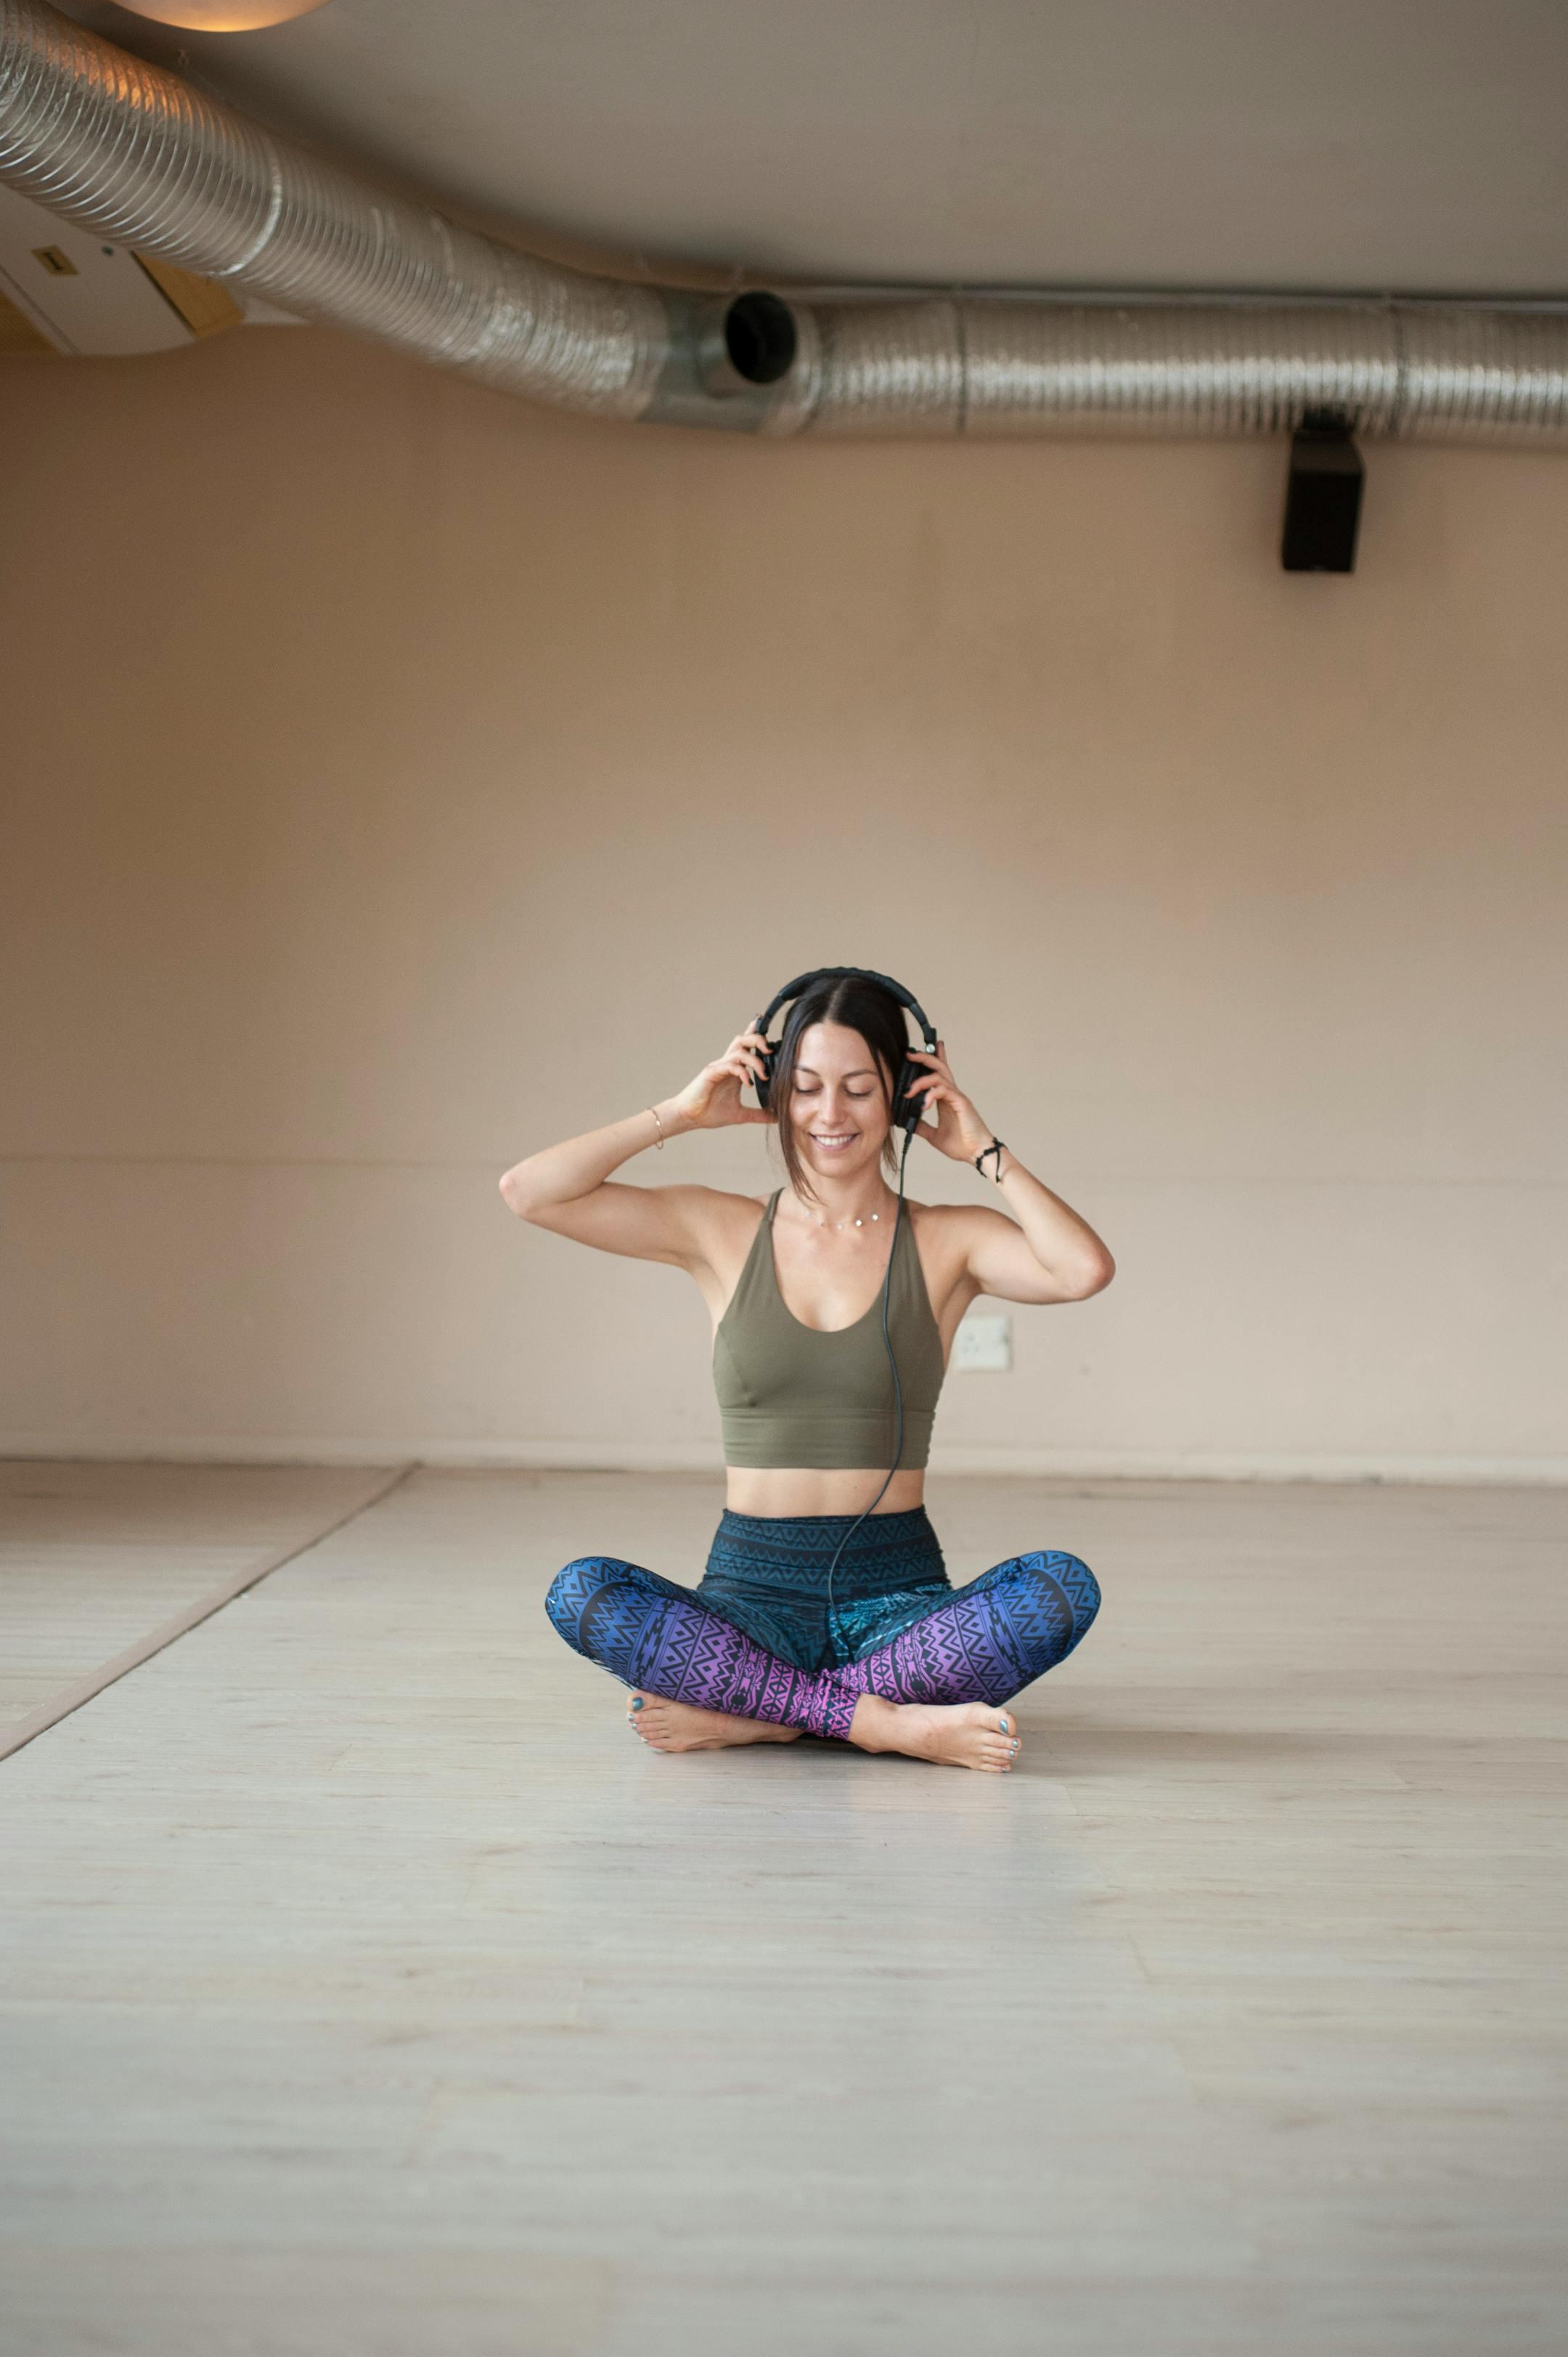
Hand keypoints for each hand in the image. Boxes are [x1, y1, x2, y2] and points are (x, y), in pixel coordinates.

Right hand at [667, 1025, 774, 1131]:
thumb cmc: (710, 1113)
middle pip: (743, 1040)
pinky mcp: (711, 1073)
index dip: (756, 1034)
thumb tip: (777, 1117)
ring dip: (754, 1059)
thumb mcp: (741, 1115)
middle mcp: (727, 1065)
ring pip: (738, 1050)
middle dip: (758, 1039)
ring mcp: (719, 1067)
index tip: (767, 1026)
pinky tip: (748, 1083)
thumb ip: (759, 1114)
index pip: (747, 1047)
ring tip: (763, 1074)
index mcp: (735, 1071)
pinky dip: (742, 1071)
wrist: (690, 1118)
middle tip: (770, 1051)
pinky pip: (729, 1065)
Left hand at [905, 1041, 994, 1163]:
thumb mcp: (934, 1135)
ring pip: (939, 1076)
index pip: (938, 1074)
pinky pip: (943, 1090)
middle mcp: (952, 1094)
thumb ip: (922, 1126)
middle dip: (924, 1057)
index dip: (932, 1059)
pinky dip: (930, 1094)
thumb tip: (908, 1123)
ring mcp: (957, 1096)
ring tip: (908, 1092)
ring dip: (921, 1080)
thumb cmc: (962, 1144)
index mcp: (946, 1099)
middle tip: (909, 1054)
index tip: (917, 1052)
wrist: (977, 1153)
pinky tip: (923, 1105)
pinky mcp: (961, 1102)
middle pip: (939, 1067)